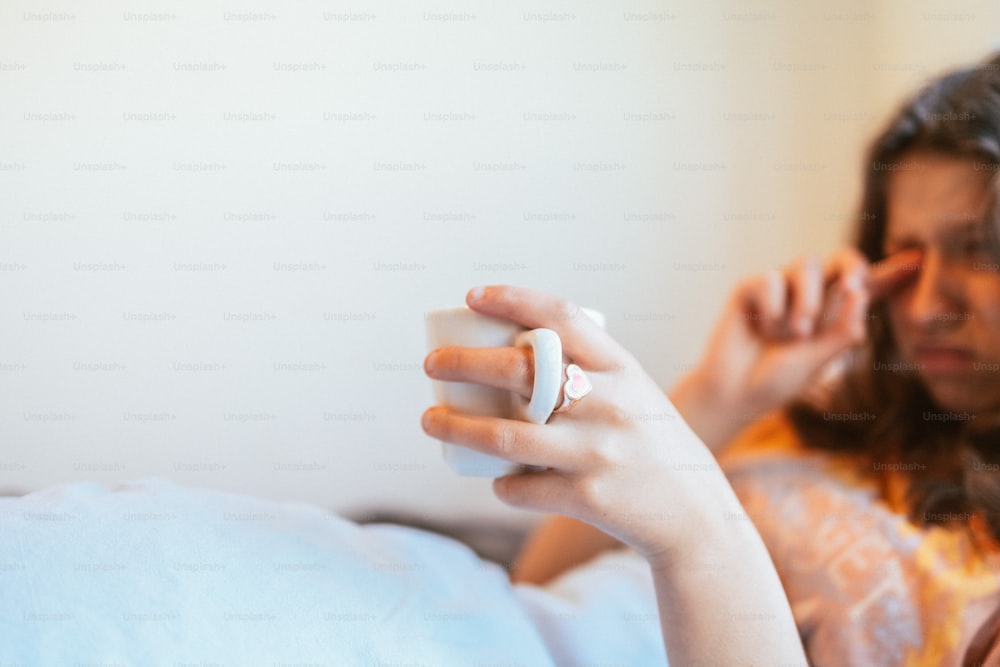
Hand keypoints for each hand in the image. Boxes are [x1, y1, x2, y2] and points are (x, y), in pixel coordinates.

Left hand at [421, 286, 736, 562]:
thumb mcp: (635, 394)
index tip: (473, 297)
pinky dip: (501, 484)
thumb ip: (589, 372)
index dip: (513, 300)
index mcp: (623, 368)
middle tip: (433, 363)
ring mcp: (598, 451)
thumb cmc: (652, 446)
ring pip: (505, 436)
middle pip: (520, 371)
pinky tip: (495, 480)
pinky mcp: (589, 497)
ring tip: (430, 420)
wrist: (696, 516)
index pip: (561, 317)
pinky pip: (522, 488)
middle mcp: (611, 403)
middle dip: (463, 363)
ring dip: (457, 427)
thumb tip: (512, 354)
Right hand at [672, 246, 922, 449]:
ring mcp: (778, 291)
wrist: (733, 394)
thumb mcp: (817, 363)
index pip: (865, 288)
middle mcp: (807, 297)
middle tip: (853, 287)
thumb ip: (841, 332)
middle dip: (851, 265)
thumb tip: (860, 294)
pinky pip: (770, 279)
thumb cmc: (776, 381)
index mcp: (831, 315)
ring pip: (806, 264)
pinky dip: (772, 306)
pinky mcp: (749, 290)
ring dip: (807, 299)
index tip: (919, 262)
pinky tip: (764, 328)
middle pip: (838, 260)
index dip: (891, 274)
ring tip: (796, 333)